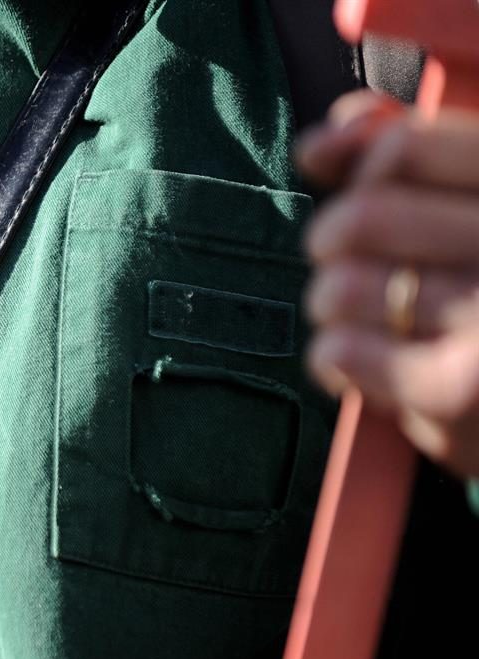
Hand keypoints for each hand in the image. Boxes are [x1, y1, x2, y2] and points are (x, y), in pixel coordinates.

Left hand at [297, 90, 478, 476]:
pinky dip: (333, 360)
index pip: (402, 145)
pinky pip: (339, 351)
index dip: (365, 172)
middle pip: (361, 217)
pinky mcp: (462, 390)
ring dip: (333, 306)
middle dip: (336, 244)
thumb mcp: (464, 201)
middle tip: (364, 267)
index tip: (376, 194)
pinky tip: (366, 366)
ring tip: (371, 321)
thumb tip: (317, 144)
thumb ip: (402, 146)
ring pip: (341, 287)